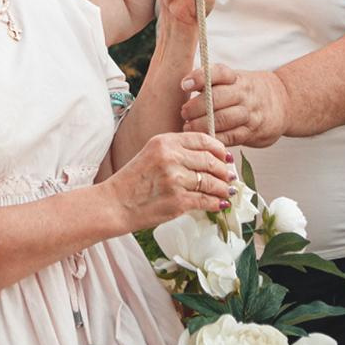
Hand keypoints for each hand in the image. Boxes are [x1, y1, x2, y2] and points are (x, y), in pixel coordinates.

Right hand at [104, 131, 235, 233]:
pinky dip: (216, 203)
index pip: (202, 140)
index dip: (219, 149)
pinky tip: (219, 204)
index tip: (226, 157)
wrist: (115, 203)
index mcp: (165, 141)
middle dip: (224, 170)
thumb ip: (176, 152)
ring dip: (223, 188)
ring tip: (227, 191)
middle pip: (210, 161)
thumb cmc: (133, 182)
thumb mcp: (151, 154)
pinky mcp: (178, 201)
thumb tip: (207, 158)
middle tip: (230, 176)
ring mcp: (175, 179)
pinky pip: (205, 200)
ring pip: (211, 182)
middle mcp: (171, 157)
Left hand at [181, 64, 289, 147]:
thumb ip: (213, 83)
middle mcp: (244, 93)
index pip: (218, 73)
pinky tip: (204, 139)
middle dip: (196, 107)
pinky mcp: (253, 132)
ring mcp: (250, 113)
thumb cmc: (249, 91)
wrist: (283, 103)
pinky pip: (232, 136)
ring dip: (202, 125)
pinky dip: (215, 138)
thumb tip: (184, 85)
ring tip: (188, 127)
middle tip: (183, 113)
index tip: (184, 85)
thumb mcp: (235, 80)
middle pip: (217, 98)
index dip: (200, 77)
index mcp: (237, 78)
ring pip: (223, 119)